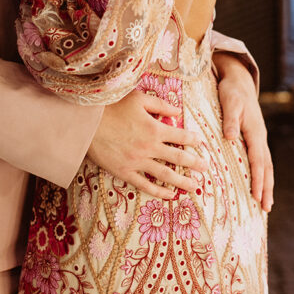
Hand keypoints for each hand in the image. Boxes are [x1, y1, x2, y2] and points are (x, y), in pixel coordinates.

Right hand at [87, 90, 207, 198]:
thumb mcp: (138, 98)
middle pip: (178, 158)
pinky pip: (146, 185)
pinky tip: (170, 195)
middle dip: (194, 163)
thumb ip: (160, 105)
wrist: (88, 124)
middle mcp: (149, 148)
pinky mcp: (125, 172)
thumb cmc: (112, 107)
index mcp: (155, 129)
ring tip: (195, 186)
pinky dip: (159, 192)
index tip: (200, 143)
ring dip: (182, 181)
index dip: (193, 139)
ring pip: (166, 175)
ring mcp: (138, 162)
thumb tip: (178, 111)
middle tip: (206, 168)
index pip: (180, 136)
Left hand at [215, 52, 273, 211]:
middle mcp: (260, 137)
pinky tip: (259, 185)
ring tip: (266, 204)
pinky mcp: (255, 138)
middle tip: (266, 209)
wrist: (239, 81)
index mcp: (255, 131)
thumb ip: (230, 120)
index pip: (258, 160)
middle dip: (266, 188)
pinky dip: (263, 175)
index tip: (256, 196)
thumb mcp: (229, 102)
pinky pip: (261, 160)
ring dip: (267, 184)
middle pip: (266, 167)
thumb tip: (230, 138)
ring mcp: (259, 138)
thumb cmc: (232, 92)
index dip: (257, 179)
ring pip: (266, 165)